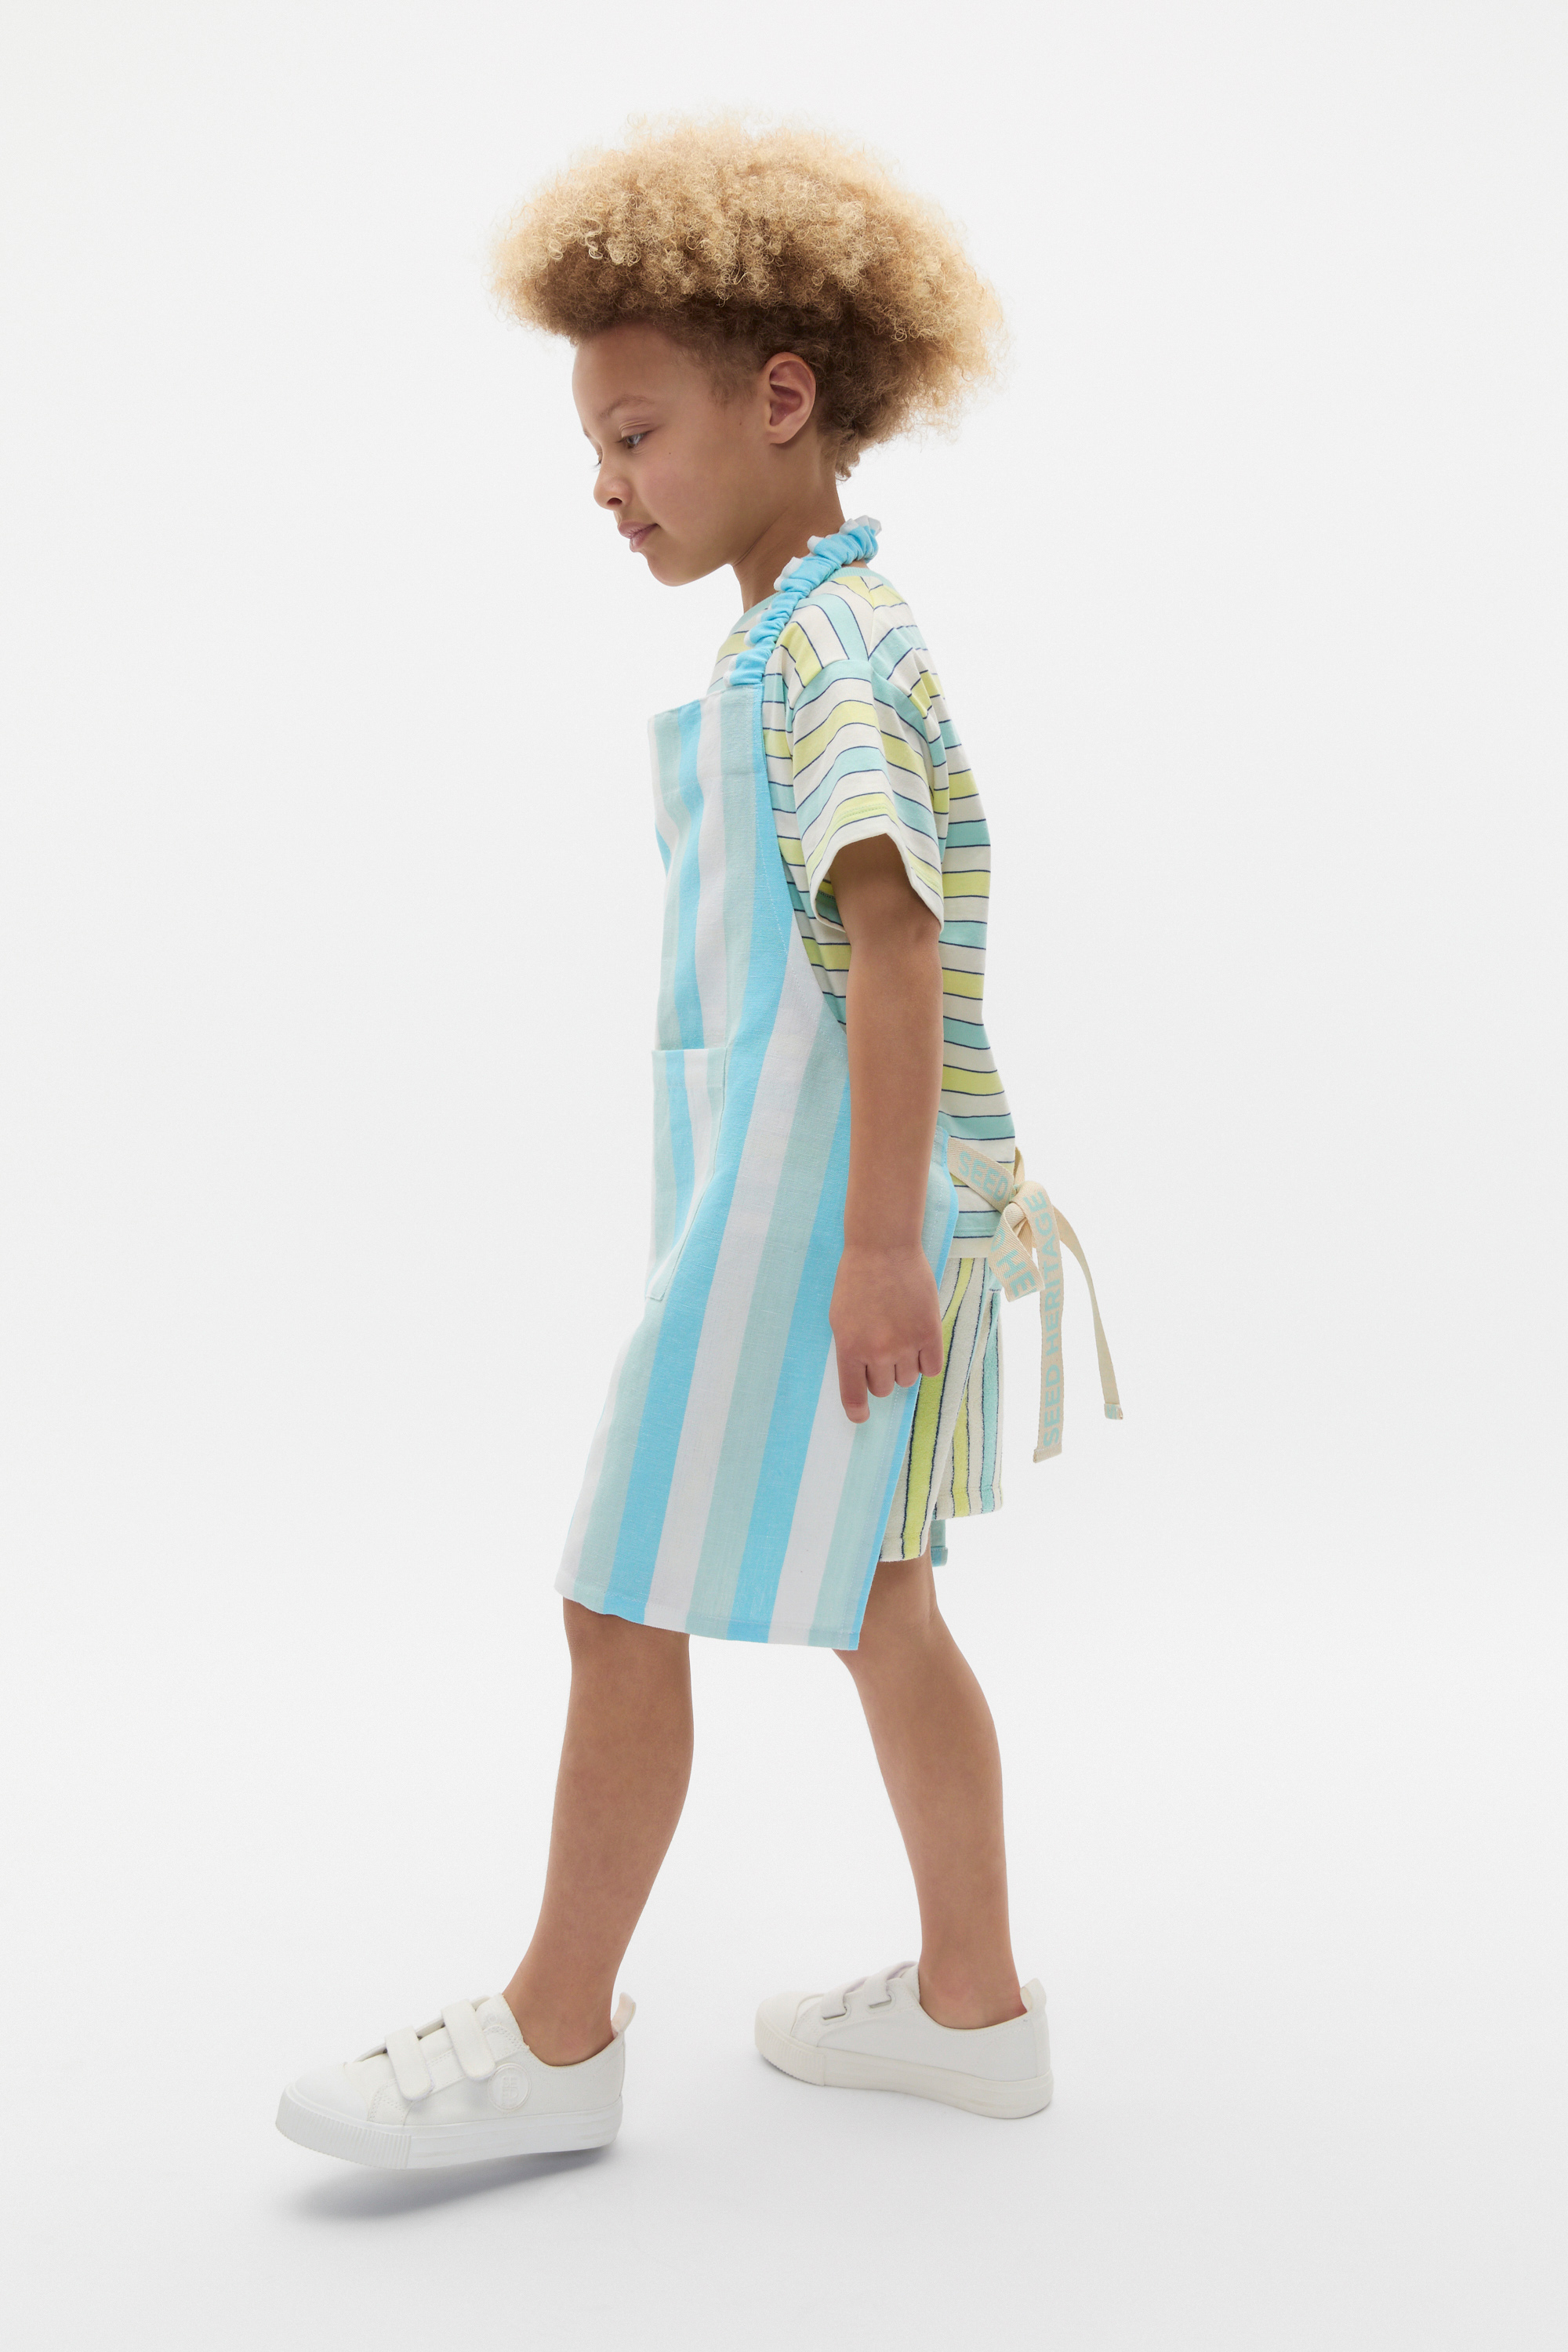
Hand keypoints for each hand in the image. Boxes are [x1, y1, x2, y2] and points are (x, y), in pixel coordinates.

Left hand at [829, 1243, 943, 1423]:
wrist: (884, 1249)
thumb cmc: (857, 1280)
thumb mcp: (840, 1318)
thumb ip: (851, 1350)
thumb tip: (864, 1379)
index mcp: (849, 1348)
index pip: (853, 1395)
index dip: (857, 1411)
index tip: (861, 1417)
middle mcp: (878, 1351)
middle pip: (883, 1388)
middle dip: (881, 1375)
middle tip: (882, 1351)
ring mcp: (906, 1344)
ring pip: (907, 1379)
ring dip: (904, 1366)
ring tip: (900, 1338)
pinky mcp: (930, 1333)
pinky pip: (932, 1368)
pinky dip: (925, 1361)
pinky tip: (919, 1343)